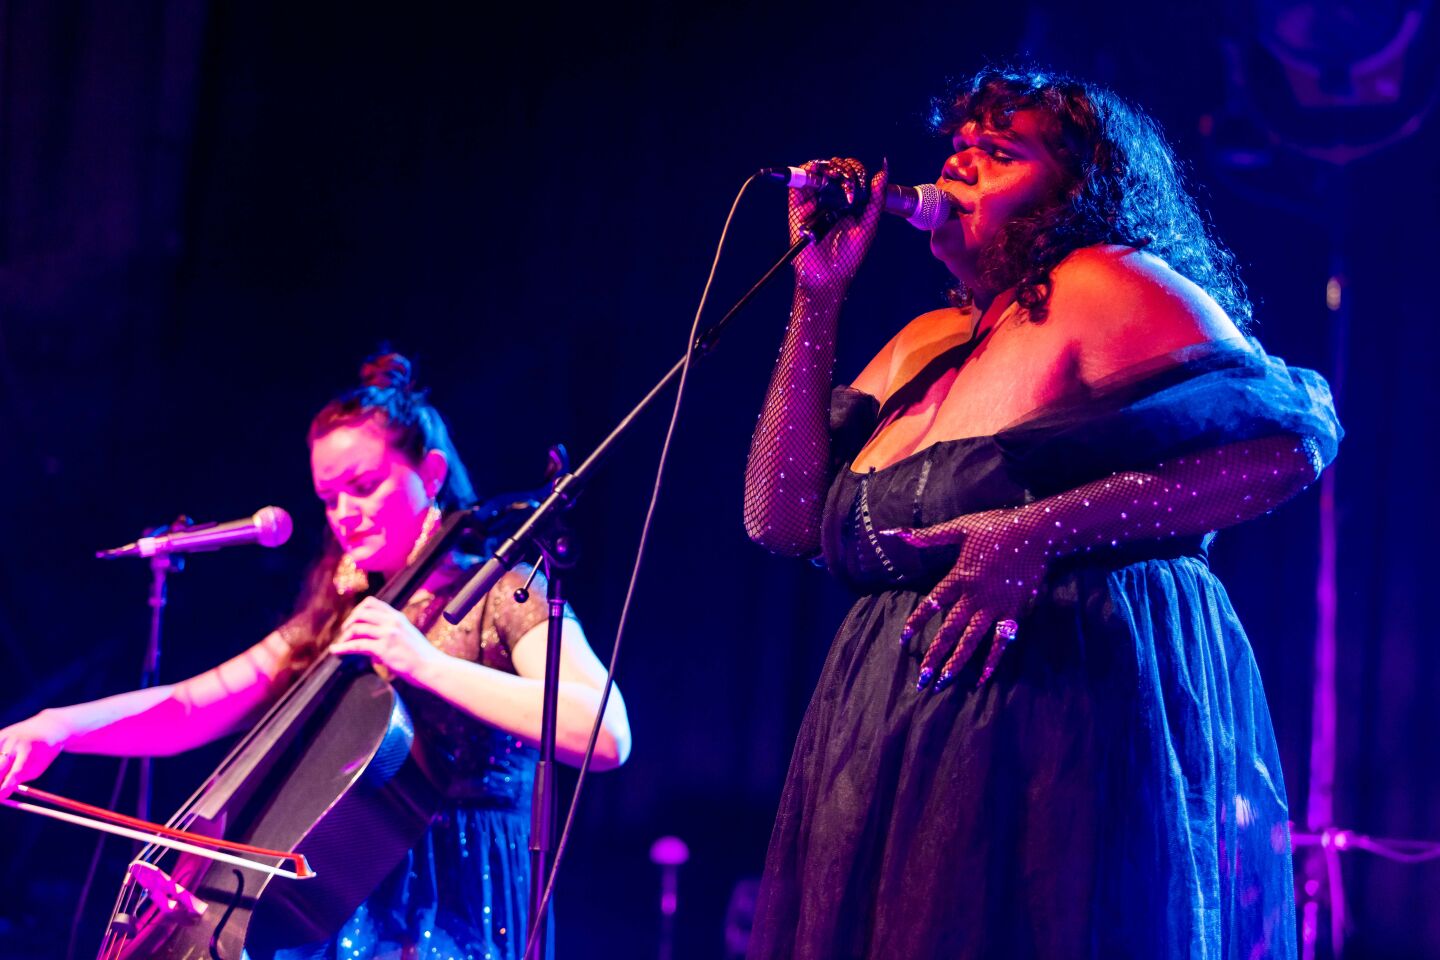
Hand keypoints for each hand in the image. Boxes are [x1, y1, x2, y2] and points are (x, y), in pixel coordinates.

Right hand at [0, 712, 70, 799]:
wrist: (47, 727)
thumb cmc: (42, 754)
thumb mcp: (37, 768)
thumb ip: (18, 779)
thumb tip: (0, 794)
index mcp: (29, 751)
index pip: (15, 772)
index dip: (5, 786)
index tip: (0, 798)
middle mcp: (14, 742)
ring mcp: (3, 737)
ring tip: (8, 770)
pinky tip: (4, 762)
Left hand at [329, 597, 444, 683]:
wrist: (432, 667)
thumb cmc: (422, 656)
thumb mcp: (408, 636)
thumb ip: (392, 632)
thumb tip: (371, 641)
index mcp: (398, 617)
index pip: (372, 603)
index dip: (358, 610)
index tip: (353, 621)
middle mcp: (392, 622)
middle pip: (361, 612)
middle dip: (349, 622)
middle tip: (344, 633)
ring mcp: (388, 634)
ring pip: (357, 627)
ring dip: (345, 636)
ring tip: (341, 645)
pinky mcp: (384, 648)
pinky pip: (357, 645)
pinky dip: (343, 648)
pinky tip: (336, 651)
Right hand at [790, 157, 887, 291]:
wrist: (827, 275)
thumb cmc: (849, 256)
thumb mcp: (869, 226)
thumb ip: (876, 200)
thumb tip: (883, 170)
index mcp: (849, 202)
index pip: (852, 174)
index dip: (855, 170)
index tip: (858, 179)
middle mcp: (832, 199)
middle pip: (835, 169)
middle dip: (841, 167)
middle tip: (845, 178)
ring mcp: (814, 201)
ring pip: (816, 171)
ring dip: (825, 165)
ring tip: (832, 173)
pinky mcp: (798, 207)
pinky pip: (798, 184)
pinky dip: (806, 172)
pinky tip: (816, 172)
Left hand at [883, 508, 1046, 689]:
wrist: (1035, 532)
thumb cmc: (996, 526)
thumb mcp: (960, 528)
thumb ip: (929, 536)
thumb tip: (897, 533)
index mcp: (959, 577)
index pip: (931, 604)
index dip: (916, 621)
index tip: (903, 639)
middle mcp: (974, 597)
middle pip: (949, 631)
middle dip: (934, 655)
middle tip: (921, 678)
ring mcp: (995, 607)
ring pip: (972, 641)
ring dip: (957, 662)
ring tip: (944, 681)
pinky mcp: (1014, 612)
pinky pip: (1002, 641)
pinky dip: (993, 659)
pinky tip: (984, 677)